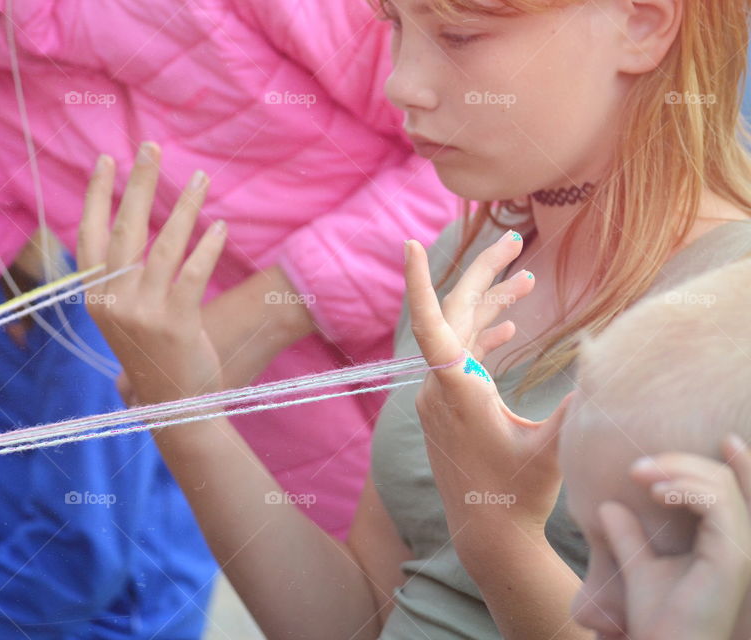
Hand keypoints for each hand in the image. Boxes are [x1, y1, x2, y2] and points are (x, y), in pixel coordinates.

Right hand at [77, 143, 227, 405]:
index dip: (97, 196)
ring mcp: (144, 313)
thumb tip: (127, 231)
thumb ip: (120, 281)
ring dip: (184, 207)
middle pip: (125, 229)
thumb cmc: (151, 356)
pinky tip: (220, 226)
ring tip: (200, 178)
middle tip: (152, 147)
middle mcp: (113, 302)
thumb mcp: (122, 319)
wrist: (173, 405)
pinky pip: (195, 273)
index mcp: (96, 297)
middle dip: (139, 184)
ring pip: (164, 245)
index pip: (90, 235)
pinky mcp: (177, 323)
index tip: (107, 160)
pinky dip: (208, 246)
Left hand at [403, 233, 574, 551]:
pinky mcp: (448, 405)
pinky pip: (461, 358)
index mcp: (457, 391)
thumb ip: (574, 409)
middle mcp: (440, 387)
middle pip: (455, 315)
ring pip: (461, 335)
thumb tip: (603, 363)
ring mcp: (441, 396)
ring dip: (491, 306)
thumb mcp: (551, 451)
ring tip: (526, 278)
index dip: (419, 283)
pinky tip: (511, 324)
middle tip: (514, 239)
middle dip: (484, 274)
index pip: (431, 326)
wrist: (487, 534)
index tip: (408, 244)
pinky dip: (485, 337)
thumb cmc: (517, 496)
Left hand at [597, 436, 750, 639]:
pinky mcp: (734, 557)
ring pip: (721, 484)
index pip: (739, 491)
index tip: (721, 437)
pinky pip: (718, 505)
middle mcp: (741, 543)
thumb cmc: (658, 618)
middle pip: (724, 478)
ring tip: (640, 475)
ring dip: (678, 469)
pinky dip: (687, 489)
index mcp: (727, 542)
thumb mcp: (638, 566)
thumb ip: (628, 535)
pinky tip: (656, 492)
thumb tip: (607, 506)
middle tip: (637, 466)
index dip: (739, 461)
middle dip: (681, 460)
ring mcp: (742, 550)